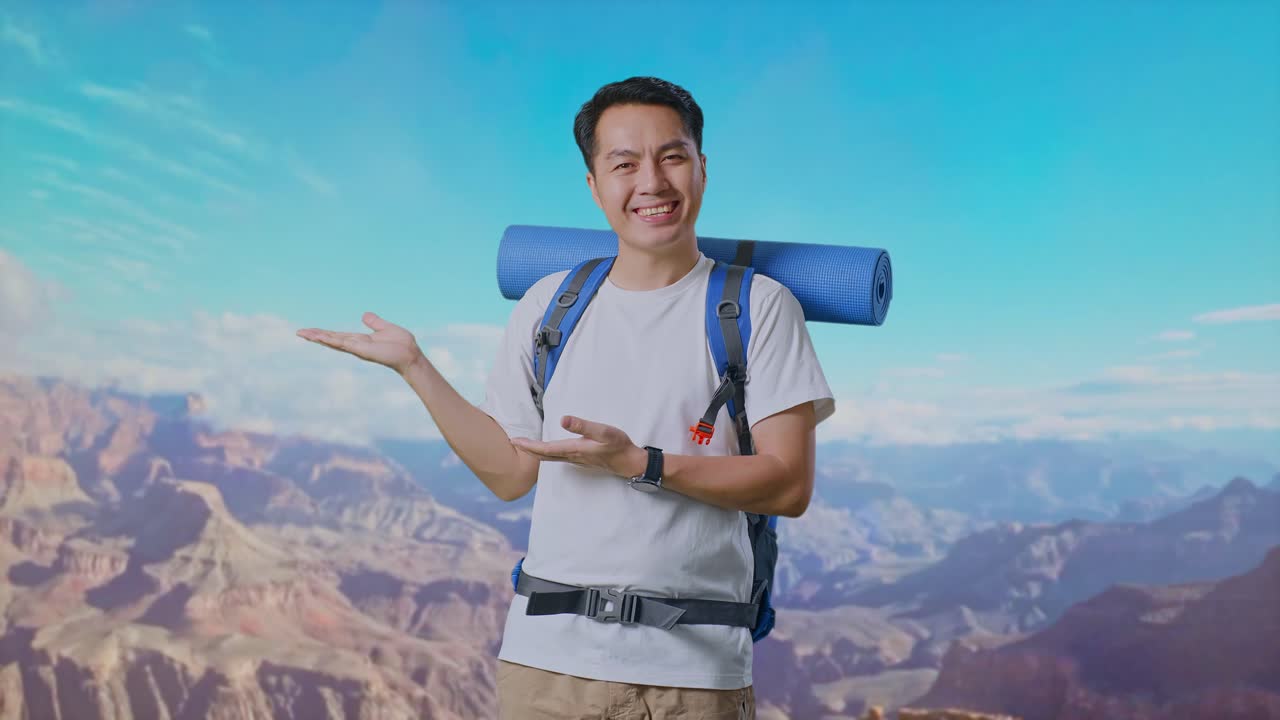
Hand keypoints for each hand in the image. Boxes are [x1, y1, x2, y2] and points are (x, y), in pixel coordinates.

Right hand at [296, 312, 423, 373]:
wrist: (411, 354)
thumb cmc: (401, 344)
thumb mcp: (384, 328)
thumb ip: (374, 322)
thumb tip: (364, 315)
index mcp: (360, 340)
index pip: (337, 336)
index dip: (324, 333)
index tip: (309, 330)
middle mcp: (356, 345)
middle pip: (331, 340)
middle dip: (315, 336)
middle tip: (299, 332)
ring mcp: (358, 349)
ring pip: (334, 342)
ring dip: (319, 338)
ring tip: (304, 333)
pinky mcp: (363, 350)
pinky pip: (345, 344)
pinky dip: (333, 341)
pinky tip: (321, 337)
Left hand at [512, 416, 646, 478]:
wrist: (630, 462)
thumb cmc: (618, 446)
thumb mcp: (603, 432)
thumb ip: (583, 426)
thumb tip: (563, 419)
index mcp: (574, 449)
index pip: (545, 449)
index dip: (528, 445)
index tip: (514, 441)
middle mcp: (572, 457)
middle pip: (544, 455)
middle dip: (528, 450)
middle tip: (513, 443)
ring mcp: (577, 460)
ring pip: (551, 458)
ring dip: (536, 452)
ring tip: (525, 446)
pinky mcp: (582, 459)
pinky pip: (558, 458)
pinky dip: (548, 454)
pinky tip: (548, 451)